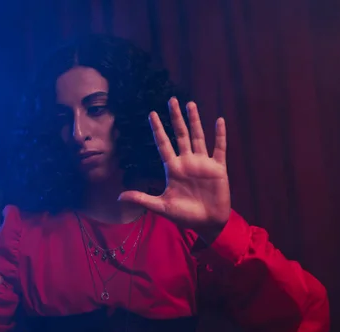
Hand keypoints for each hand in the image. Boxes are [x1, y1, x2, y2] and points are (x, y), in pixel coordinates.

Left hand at [118, 98, 230, 241]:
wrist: (207, 223)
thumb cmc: (184, 215)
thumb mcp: (161, 207)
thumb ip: (142, 199)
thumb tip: (119, 198)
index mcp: (172, 169)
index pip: (163, 144)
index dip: (158, 129)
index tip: (151, 114)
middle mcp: (187, 162)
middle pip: (180, 135)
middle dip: (175, 118)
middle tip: (171, 100)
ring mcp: (202, 163)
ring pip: (198, 137)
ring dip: (195, 121)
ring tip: (190, 104)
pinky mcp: (218, 168)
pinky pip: (219, 148)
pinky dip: (220, 135)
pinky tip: (219, 120)